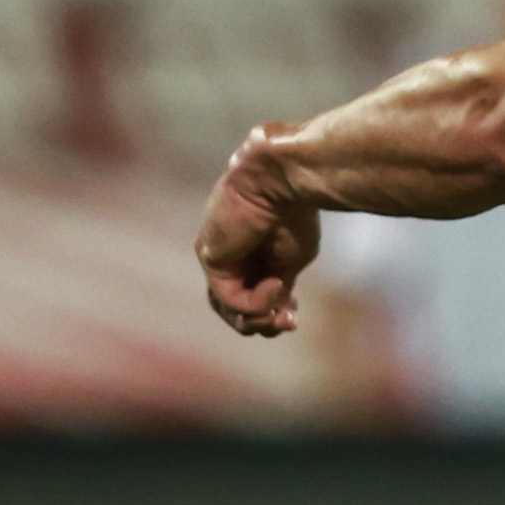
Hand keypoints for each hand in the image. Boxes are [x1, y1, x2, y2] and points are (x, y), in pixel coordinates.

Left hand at [198, 132, 323, 336]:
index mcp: (252, 254)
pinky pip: (230, 297)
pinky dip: (256, 300)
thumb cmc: (294, 212)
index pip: (253, 295)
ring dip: (255, 321)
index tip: (294, 315)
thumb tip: (275, 312)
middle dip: (264, 322)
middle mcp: (231, 256)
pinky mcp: (210, 257)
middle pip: (236, 307)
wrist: (282, 181)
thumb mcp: (292, 260)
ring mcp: (218, 257)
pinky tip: (275, 284)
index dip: (273, 313)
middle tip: (287, 323)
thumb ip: (279, 288)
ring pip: (226, 308)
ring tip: (277, 314)